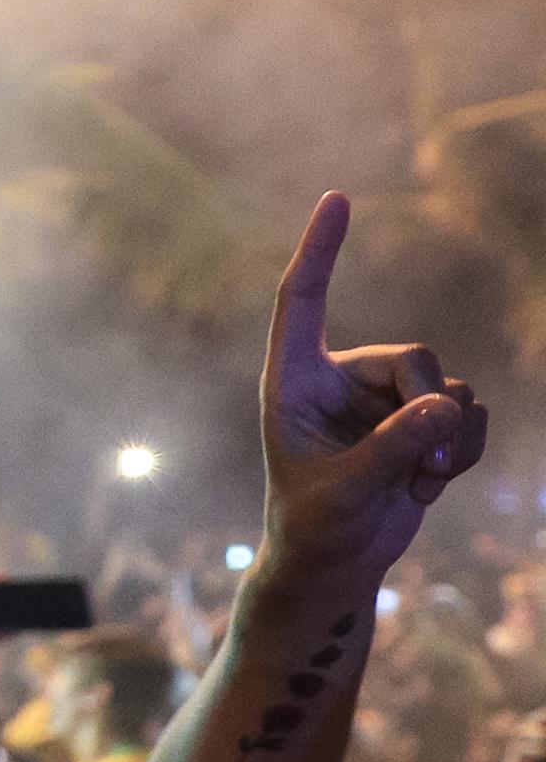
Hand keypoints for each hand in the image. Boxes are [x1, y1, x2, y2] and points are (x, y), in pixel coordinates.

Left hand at [261, 194, 488, 581]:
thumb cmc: (316, 528)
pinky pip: (468, 413)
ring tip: (418, 484)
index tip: (337, 199)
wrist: (335, 563)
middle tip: (427, 466)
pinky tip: (429, 486)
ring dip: (449, 441)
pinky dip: (461, 452)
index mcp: (293, 382)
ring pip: (449, 387)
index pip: (303, 300)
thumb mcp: (347, 494)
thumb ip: (392, 450)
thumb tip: (446, 406)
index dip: (319, 250)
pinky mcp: (420, 421)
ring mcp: (384, 398)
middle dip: (432, 409)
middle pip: (415, 357)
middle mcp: (339, 379)